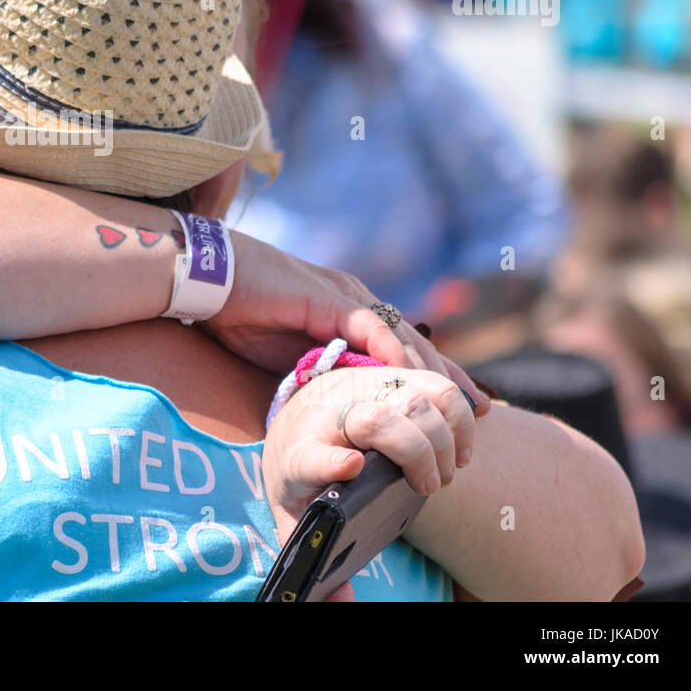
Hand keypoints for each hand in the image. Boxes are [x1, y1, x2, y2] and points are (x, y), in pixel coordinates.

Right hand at [203, 232, 489, 414]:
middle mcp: (355, 299)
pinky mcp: (329, 298)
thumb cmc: (238, 311)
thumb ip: (319, 368)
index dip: (434, 377)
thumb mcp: (287, 351)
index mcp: (346, 310)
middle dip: (451, 379)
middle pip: (416, 343)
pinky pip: (372, 329)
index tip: (462, 409)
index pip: (402, 347)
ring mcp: (345, 296)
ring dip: (433, 374)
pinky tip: (414, 380)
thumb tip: (340, 404)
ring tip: (459, 406)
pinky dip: (395, 356)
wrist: (208, 276)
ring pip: (403, 337)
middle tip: (482, 413)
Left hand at [261, 365, 477, 547]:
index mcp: (301, 456)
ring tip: (446, 472)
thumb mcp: (296, 520)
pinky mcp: (389, 375)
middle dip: (414, 454)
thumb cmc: (302, 481)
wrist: (295, 423)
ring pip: (412, 397)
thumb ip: (317, 561)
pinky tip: (461, 448)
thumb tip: (343, 606)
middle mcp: (330, 416)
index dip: (332, 460)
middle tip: (429, 487)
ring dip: (442, 438)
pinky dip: (460, 415)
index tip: (352, 467)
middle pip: (375, 420)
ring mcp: (361, 389)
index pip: (313, 455)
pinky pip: (436, 384)